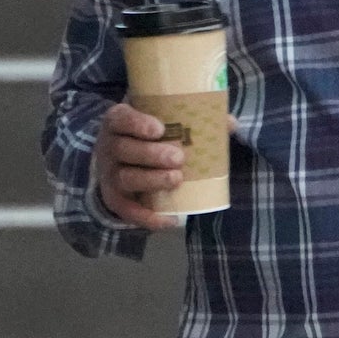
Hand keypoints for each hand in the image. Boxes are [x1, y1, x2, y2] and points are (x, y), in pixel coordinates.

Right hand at [93, 101, 186, 229]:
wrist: (117, 160)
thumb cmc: (145, 135)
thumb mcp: (158, 118)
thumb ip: (191, 117)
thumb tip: (230, 123)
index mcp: (118, 122)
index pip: (120, 119)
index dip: (137, 123)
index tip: (160, 129)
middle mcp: (109, 147)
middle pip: (123, 149)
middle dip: (151, 154)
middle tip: (178, 158)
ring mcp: (110, 174)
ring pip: (125, 178)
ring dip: (151, 180)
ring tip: (176, 179)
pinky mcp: (114, 199)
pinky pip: (128, 211)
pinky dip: (148, 218)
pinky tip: (170, 220)